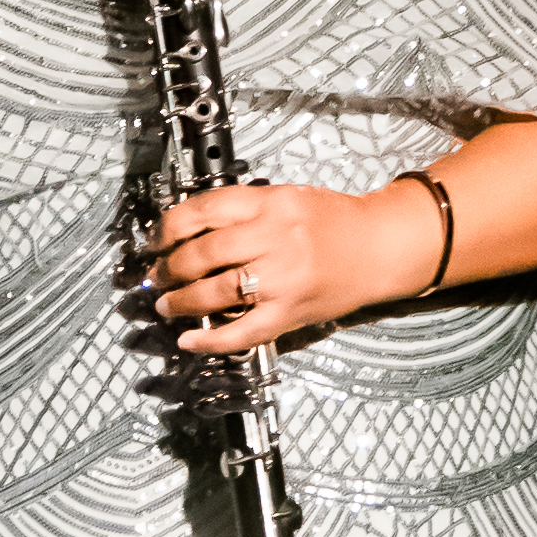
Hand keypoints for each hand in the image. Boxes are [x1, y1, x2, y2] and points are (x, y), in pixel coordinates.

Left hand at [145, 177, 429, 356]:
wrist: (380, 246)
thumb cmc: (336, 222)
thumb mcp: (288, 197)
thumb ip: (244, 211)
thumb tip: (190, 230)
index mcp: (271, 203)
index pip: (205, 210)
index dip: (169, 226)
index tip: (155, 239)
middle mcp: (275, 238)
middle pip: (204, 253)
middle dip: (170, 267)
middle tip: (156, 276)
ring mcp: (283, 278)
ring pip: (216, 292)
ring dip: (181, 301)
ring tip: (166, 304)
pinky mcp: (291, 313)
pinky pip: (243, 331)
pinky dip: (211, 339)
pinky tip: (189, 339)